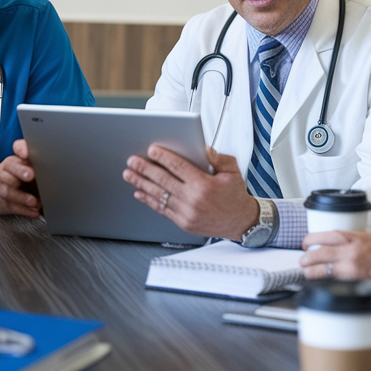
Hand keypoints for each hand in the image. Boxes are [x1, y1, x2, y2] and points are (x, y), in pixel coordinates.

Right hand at [0, 154, 40, 217]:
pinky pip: (13, 207)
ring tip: (35, 202)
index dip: (21, 149)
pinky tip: (34, 212)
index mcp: (14, 161)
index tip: (25, 153)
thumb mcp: (16, 168)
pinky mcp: (2, 203)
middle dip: (21, 171)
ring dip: (23, 197)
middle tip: (30, 175)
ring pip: (9, 190)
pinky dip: (24, 210)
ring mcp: (2, 187)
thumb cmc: (4, 178)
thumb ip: (33, 167)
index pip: (18, 148)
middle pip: (11, 168)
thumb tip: (57, 173)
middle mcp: (7, 171)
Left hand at [123, 146, 259, 239]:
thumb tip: (201, 148)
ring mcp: (187, 213)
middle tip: (132, 160)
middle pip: (163, 180)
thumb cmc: (235, 195)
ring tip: (129, 174)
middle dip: (145, 169)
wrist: (241, 222)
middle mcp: (193, 200)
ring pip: (159, 195)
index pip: (178, 167)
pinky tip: (139, 193)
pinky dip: (149, 200)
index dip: (163, 157)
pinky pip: (162, 209)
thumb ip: (217, 157)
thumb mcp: (232, 171)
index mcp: (205, 185)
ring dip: (141, 184)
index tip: (151, 150)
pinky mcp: (183, 222)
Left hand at [300, 230, 370, 291]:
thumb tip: (334, 244)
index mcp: (356, 238)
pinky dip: (325, 282)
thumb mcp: (369, 240)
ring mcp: (353, 268)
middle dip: (308, 258)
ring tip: (307, 273)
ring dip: (313, 272)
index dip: (311, 239)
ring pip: (324, 269)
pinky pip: (334, 282)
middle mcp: (352, 251)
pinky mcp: (355, 282)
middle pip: (321, 253)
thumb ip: (352, 241)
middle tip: (302, 261)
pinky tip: (321, 283)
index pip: (326, 236)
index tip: (305, 243)